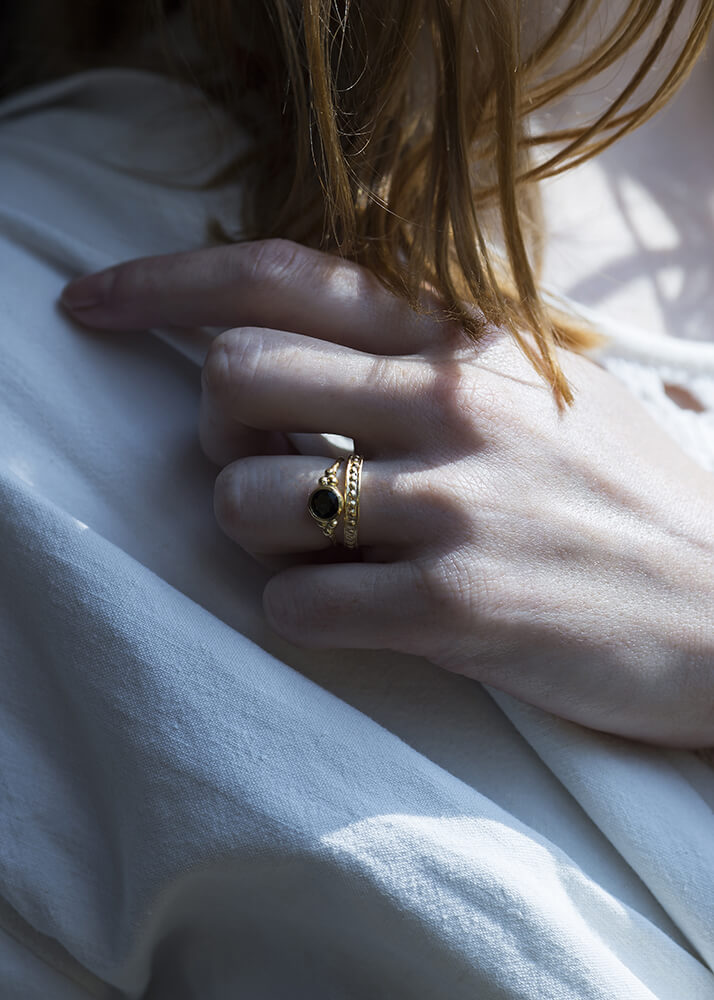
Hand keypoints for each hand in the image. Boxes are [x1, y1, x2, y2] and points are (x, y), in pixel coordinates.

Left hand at [61, 239, 713, 747]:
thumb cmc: (631, 496)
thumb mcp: (545, 390)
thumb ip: (432, 358)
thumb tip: (307, 357)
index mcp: (466, 340)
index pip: (281, 279)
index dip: (164, 282)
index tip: (92, 301)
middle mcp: (451, 405)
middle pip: (232, 380)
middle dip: (214, 430)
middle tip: (258, 461)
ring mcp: (452, 506)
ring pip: (246, 500)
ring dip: (255, 532)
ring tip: (318, 548)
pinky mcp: (455, 609)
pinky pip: (295, 605)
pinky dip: (299, 611)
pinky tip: (353, 611)